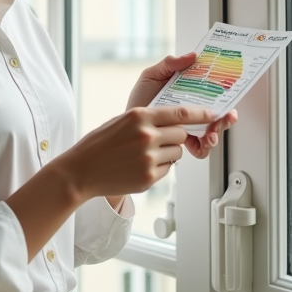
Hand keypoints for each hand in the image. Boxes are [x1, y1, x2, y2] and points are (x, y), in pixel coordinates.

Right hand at [53, 106, 216, 200]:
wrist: (81, 171)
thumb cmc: (99, 144)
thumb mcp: (121, 120)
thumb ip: (148, 118)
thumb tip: (175, 120)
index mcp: (139, 116)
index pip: (180, 113)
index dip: (199, 114)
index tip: (211, 115)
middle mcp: (147, 136)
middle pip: (181, 134)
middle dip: (178, 135)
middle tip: (163, 138)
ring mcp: (148, 158)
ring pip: (177, 152)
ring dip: (169, 152)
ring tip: (146, 153)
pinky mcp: (149, 178)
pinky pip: (168, 169)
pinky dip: (160, 167)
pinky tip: (140, 165)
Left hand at [125, 52, 238, 158]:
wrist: (123, 123)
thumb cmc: (139, 98)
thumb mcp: (152, 75)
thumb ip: (169, 64)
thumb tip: (192, 55)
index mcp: (190, 94)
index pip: (214, 95)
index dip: (227, 96)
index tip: (232, 97)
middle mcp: (192, 112)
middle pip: (218, 115)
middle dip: (227, 118)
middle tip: (228, 117)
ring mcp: (189, 128)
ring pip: (212, 133)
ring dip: (217, 133)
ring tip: (212, 134)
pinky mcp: (182, 142)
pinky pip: (199, 148)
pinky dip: (203, 147)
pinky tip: (201, 143)